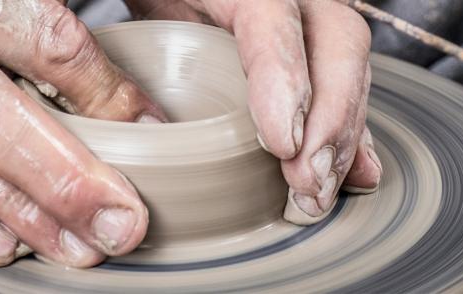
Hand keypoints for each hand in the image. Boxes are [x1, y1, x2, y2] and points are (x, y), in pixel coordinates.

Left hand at [124, 0, 381, 223]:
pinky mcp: (301, 47)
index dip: (286, 80)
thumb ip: (110, 58)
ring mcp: (296, 16)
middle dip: (331, 121)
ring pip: (345, 65)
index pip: (272, 17)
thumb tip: (135, 128)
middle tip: (307, 183)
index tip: (283, 144)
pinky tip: (353, 175)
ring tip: (317, 192)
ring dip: (341, 136)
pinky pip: (341, 82)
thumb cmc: (141, 6)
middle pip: (333, 40)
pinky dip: (349, 132)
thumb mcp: (113, 17)